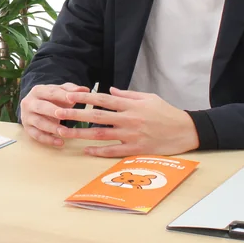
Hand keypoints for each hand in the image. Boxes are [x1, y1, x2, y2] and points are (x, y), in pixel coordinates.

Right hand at [20, 83, 89, 147]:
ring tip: (65, 132)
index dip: (61, 96)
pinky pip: (38, 136)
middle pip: (41, 107)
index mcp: (37, 91)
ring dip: (52, 128)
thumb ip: (72, 90)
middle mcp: (29, 103)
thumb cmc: (51, 99)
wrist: (34, 107)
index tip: (72, 100)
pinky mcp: (27, 129)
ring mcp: (27, 116)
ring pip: (39, 123)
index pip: (50, 92)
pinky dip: (49, 140)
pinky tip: (61, 142)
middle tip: (64, 115)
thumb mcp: (60, 92)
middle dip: (53, 111)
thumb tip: (85, 90)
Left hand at [53, 87, 199, 157]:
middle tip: (57, 114)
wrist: (186, 131)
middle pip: (97, 116)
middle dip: (75, 115)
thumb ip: (128, 95)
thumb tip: (110, 91)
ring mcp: (131, 135)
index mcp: (131, 105)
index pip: (103, 100)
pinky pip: (114, 151)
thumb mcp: (149, 98)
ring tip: (64, 133)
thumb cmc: (167, 113)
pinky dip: (99, 151)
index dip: (84, 98)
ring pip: (101, 134)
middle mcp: (128, 119)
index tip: (69, 96)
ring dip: (81, 134)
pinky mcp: (136, 149)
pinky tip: (86, 150)